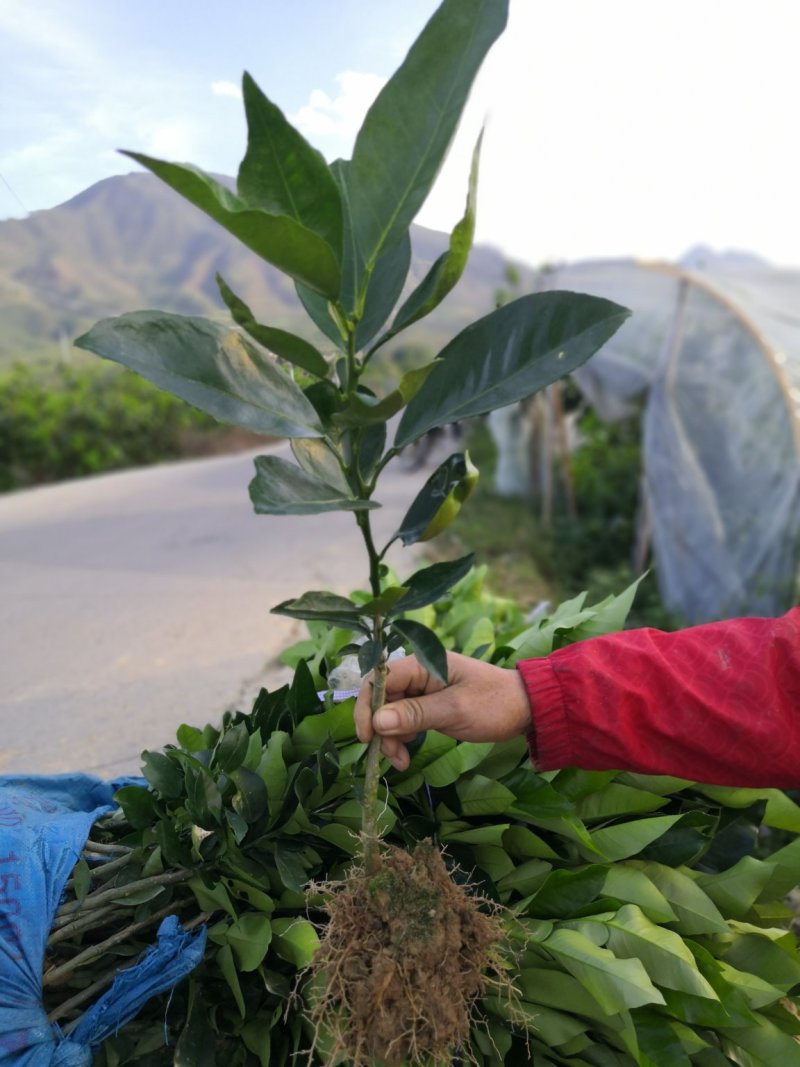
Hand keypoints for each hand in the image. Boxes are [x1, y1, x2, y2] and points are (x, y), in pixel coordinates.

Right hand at [354, 651, 530, 770]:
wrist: (526, 709)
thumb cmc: (494, 704)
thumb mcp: (455, 710)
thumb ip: (415, 714)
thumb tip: (377, 721)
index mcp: (423, 664)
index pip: (380, 679)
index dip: (367, 706)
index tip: (367, 736)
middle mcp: (419, 673)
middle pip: (381, 697)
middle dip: (380, 728)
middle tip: (388, 756)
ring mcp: (423, 690)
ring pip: (390, 713)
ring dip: (390, 738)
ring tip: (401, 761)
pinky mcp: (428, 706)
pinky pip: (403, 720)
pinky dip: (401, 739)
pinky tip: (406, 756)